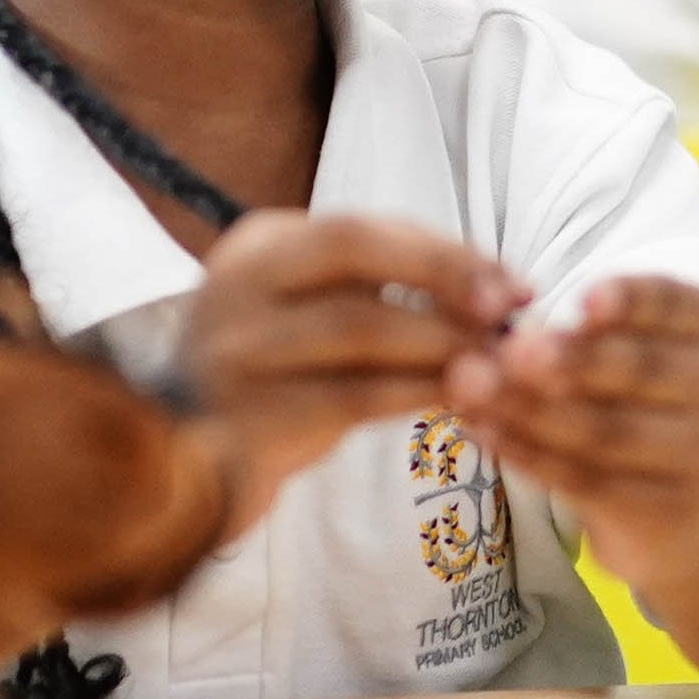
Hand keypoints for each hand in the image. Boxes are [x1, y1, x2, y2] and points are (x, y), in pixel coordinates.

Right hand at [174, 212, 529, 534]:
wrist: (184, 471)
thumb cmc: (275, 385)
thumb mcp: (313, 318)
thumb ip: (381, 292)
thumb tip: (497, 291)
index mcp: (259, 248)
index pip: (361, 228)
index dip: (445, 252)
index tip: (514, 285)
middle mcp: (237, 285)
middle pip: (352, 249)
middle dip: (444, 274)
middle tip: (510, 314)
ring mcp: (235, 349)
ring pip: (359, 325)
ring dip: (443, 341)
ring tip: (499, 365)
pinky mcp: (249, 417)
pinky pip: (353, 396)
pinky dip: (418, 393)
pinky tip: (463, 402)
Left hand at [444, 273, 698, 588]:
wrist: (688, 508)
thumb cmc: (642, 404)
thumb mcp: (635, 351)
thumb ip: (587, 332)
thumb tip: (507, 330)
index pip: (674, 305)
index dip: (629, 302)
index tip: (580, 301)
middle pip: (639, 370)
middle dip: (570, 359)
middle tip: (510, 349)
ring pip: (606, 430)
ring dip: (531, 408)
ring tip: (470, 386)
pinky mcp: (664, 512)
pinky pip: (586, 481)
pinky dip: (528, 454)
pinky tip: (484, 432)